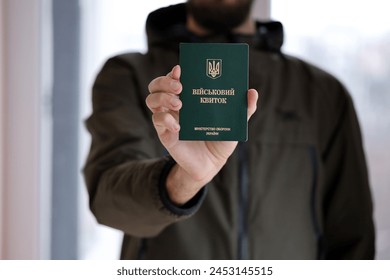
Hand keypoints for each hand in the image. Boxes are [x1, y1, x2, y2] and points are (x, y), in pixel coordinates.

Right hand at [146, 65, 257, 204]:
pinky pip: (158, 121)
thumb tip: (252, 92)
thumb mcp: (234, 122)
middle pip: (157, 86)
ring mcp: (168, 119)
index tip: (181, 68)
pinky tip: (179, 127)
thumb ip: (244, 108)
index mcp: (189, 97)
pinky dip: (166, 120)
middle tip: (180, 86)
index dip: (174, 72)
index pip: (175, 78)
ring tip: (179, 103)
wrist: (212, 163)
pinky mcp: (165, 134)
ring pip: (151, 100)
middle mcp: (175, 105)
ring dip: (162, 97)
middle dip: (164, 81)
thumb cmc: (220, 138)